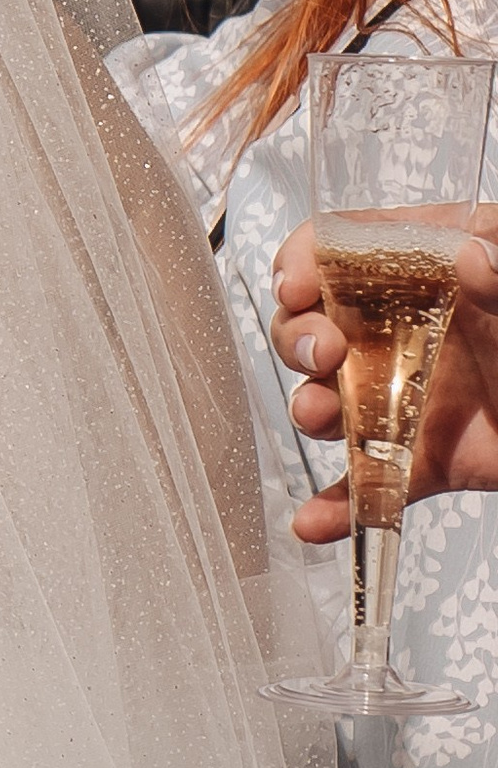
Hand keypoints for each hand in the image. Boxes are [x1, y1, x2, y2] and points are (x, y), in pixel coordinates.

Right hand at [269, 212, 497, 539]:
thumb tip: (471, 255)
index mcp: (428, 270)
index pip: (343, 246)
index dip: (304, 262)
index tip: (297, 287)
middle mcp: (405, 330)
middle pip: (317, 322)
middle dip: (299, 337)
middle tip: (322, 354)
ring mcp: (406, 395)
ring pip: (331, 400)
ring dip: (310, 410)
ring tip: (322, 419)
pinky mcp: (422, 456)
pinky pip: (369, 481)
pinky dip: (338, 506)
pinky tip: (316, 520)